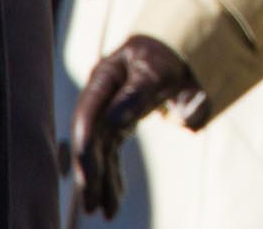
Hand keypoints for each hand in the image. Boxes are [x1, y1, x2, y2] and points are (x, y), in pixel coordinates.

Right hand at [70, 35, 203, 217]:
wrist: (178, 50)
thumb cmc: (168, 56)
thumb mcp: (160, 69)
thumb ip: (141, 92)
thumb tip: (115, 120)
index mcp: (105, 78)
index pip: (88, 114)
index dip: (85, 144)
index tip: (87, 172)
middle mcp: (100, 98)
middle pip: (90, 139)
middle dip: (90, 173)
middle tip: (92, 204)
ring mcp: (107, 113)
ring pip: (100, 153)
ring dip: (101, 183)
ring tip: (104, 213)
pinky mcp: (117, 126)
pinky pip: (112, 155)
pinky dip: (113, 177)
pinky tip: (114, 201)